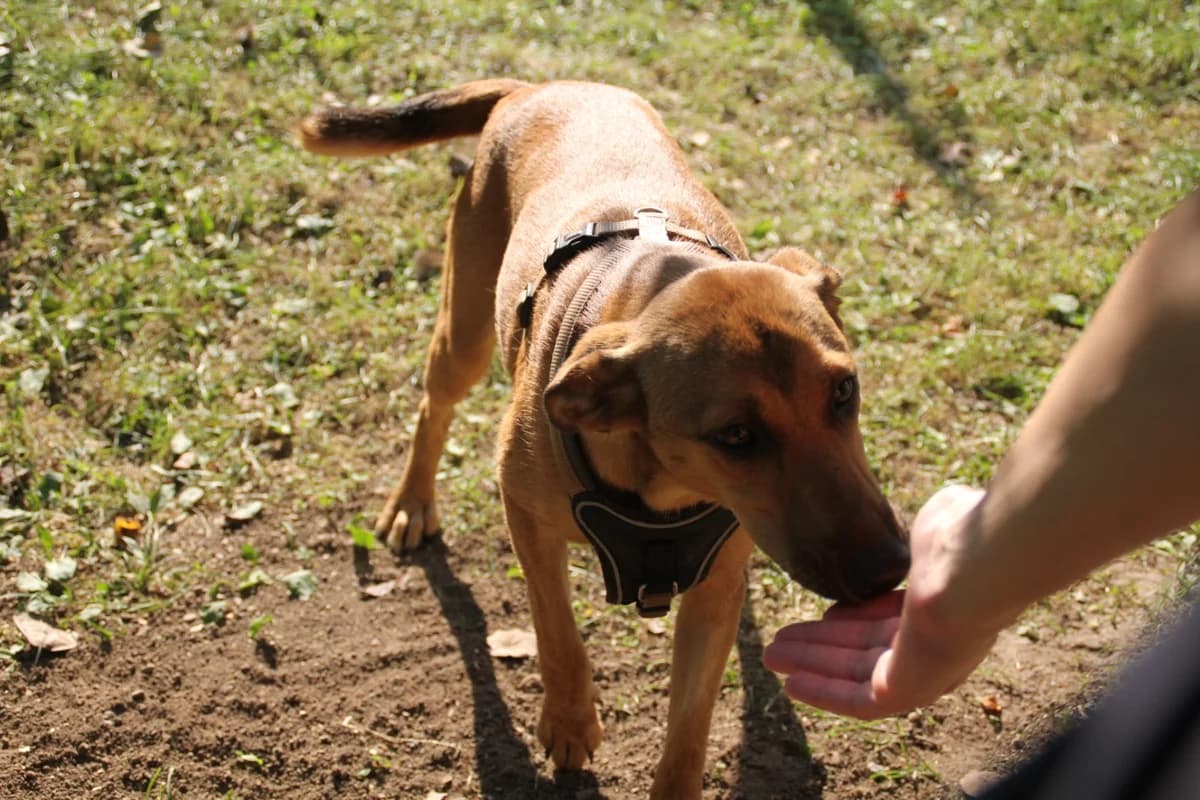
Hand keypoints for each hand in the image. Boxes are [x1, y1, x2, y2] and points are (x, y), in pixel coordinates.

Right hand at [763, 485, 997, 718]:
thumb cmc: (961, 537)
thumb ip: (929, 524)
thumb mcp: (936, 522)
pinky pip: (858, 699)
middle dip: (821, 645)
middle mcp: (938, 642)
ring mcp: (924, 670)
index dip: (856, 617)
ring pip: (856, 672)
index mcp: (947, 603)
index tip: (827, 613)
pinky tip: (791, 684)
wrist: (978, 567)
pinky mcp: (908, 691)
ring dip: (811, 664)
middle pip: (867, 649)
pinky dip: (823, 693)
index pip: (894, 619)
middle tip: (781, 640)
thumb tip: (939, 512)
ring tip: (770, 656)